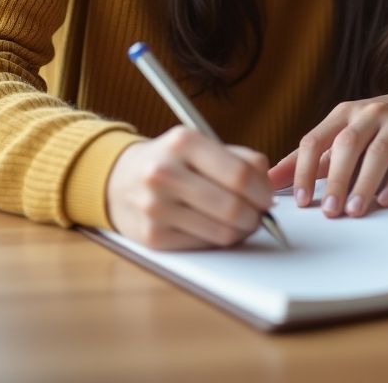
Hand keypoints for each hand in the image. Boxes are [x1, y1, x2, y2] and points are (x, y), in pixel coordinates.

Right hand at [106, 126, 273, 249]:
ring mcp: (156, 207)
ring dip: (240, 231)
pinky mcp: (152, 237)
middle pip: (233, 206)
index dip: (263, 191)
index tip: (268, 198)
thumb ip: (238, 158)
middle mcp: (165, 173)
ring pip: (221, 231)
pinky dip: (218, 240)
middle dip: (255, 216)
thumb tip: (268, 186)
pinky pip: (203, 245)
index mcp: (183, 142)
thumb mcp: (199, 145)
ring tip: (240, 222)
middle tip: (259, 215)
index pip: (240, 173)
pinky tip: (215, 228)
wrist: (119, 179)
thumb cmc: (170, 161)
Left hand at [268, 82, 387, 218]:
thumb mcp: (346, 132)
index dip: (302, 170)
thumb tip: (270, 180)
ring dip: (364, 183)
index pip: (314, 140)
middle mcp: (367, 112)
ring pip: (377, 152)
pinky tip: (386, 199)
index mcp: (342, 113)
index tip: (299, 202)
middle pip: (345, 145)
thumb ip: (311, 157)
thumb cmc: (380, 124)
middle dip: (335, 180)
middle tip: (329, 211)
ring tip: (355, 211)